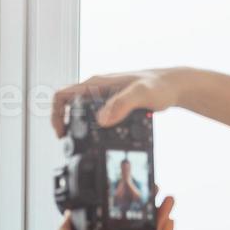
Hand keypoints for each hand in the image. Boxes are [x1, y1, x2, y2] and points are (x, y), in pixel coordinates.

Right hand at [52, 68, 187, 137]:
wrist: (173, 86)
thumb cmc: (160, 86)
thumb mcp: (141, 94)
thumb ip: (122, 105)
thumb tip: (102, 120)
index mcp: (97, 84)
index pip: (63, 95)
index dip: (55, 114)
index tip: (61, 133)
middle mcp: (97, 89)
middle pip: (67, 106)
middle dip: (63, 124)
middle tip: (69, 144)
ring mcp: (103, 97)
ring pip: (79, 113)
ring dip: (76, 129)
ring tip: (80, 146)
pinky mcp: (112, 105)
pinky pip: (93, 117)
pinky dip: (90, 130)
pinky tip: (99, 141)